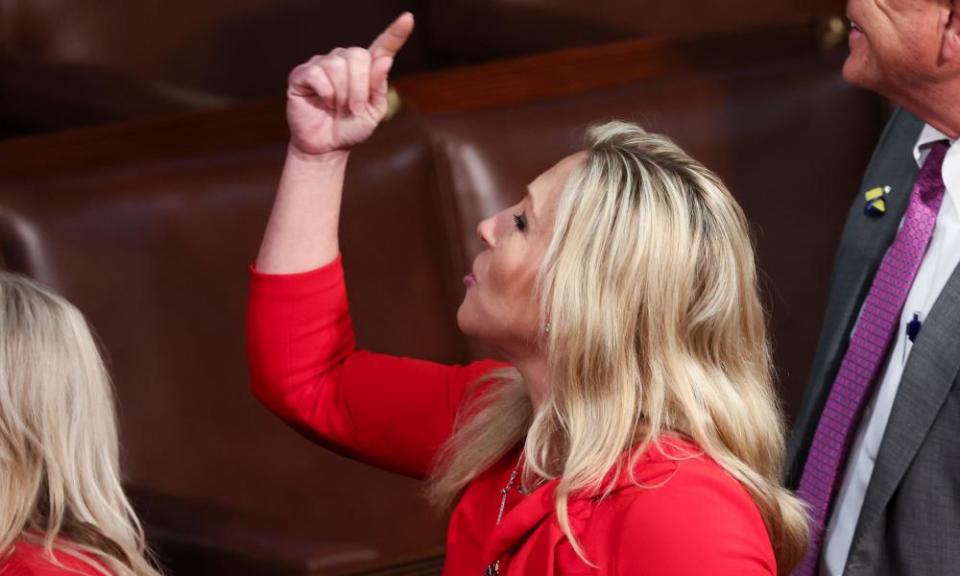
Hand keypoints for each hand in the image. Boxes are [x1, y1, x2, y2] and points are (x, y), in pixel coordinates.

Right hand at [286, 13, 413, 155]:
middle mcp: (343, 60)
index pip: (382, 46)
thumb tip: (384, 60)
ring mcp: (322, 64)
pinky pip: (317, 74)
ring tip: (337, 108)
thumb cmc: (351, 128)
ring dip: (342, 94)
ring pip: (337, 65)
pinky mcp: (302, 74)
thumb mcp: (374, 112)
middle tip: (354, 109)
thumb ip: (379, 87)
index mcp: (366, 69)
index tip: (408, 19)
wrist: (327, 147)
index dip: (395, 33)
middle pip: (358, 55)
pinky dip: (325, 93)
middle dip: (359, 88)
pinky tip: (323, 102)